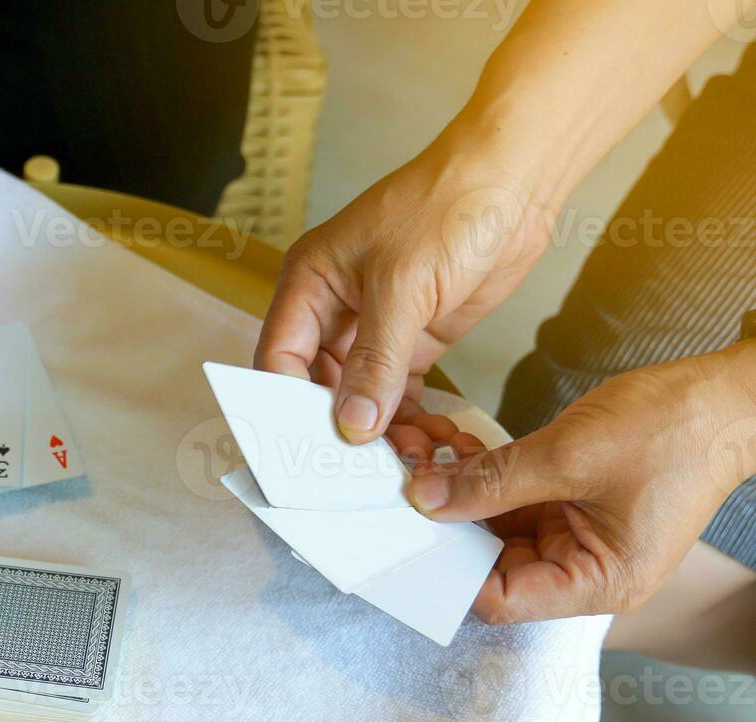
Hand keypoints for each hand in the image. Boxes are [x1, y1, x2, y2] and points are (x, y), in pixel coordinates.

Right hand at [256, 140, 552, 443]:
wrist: (515, 181)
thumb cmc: (446, 205)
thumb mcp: (401, 288)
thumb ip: (375, 363)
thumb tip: (352, 426)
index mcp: (309, 284)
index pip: (279, 359)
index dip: (287, 406)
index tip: (308, 449)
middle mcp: (333, 309)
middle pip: (316, 385)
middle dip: (337, 426)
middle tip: (358, 468)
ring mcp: (375, 326)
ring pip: (359, 395)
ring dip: (378, 430)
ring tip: (404, 460)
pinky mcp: (415, 338)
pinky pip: (398, 391)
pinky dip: (408, 419)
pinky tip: (424, 443)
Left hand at [404, 346, 755, 622]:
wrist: (726, 394)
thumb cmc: (675, 431)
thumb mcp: (570, 455)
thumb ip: (492, 481)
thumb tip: (425, 499)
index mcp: (598, 582)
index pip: (501, 600)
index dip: (449, 569)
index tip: (404, 533)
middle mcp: (585, 568)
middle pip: (491, 562)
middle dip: (445, 520)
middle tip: (403, 477)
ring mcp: (577, 534)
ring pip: (494, 526)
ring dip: (457, 490)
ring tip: (420, 449)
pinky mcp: (570, 502)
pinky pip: (511, 498)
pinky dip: (481, 474)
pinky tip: (451, 444)